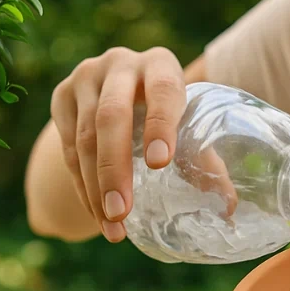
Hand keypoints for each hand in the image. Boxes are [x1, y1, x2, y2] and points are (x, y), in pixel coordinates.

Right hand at [49, 46, 233, 241]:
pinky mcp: (61, 97)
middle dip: (116, 168)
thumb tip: (228, 207)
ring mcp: (85, 78)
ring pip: (84, 138)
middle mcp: (120, 64)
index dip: (161, 124)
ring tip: (113, 227)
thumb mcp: (187, 124)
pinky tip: (97, 216)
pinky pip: (66, 149)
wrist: (119, 91)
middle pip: (111, 116)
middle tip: (123, 211)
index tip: (159, 163)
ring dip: (95, 187)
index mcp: (161, 63)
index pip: (163, 89)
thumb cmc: (168, 113)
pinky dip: (82, 187)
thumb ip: (206, 159)